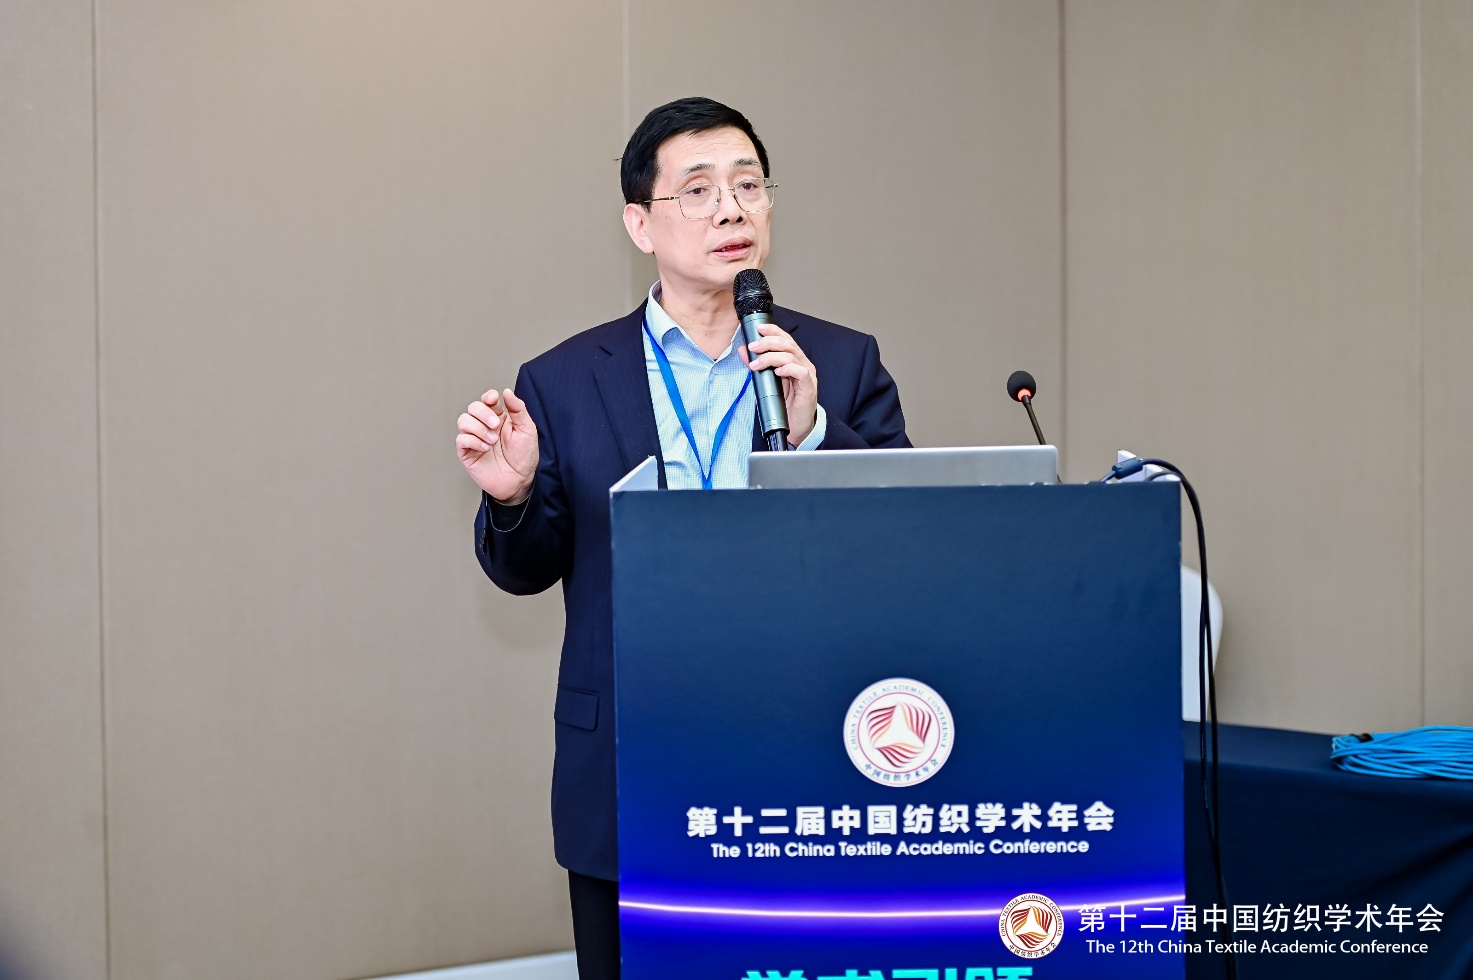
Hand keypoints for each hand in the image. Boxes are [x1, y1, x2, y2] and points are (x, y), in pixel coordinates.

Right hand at [457, 388, 538, 504]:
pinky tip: (485, 448)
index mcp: (499, 418)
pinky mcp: (467, 453)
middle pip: (473, 408)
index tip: (494, 400)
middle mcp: (484, 426)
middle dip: (483, 413)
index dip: (488, 397)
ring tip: (492, 440)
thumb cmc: (524, 456)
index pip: (487, 400)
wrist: (520, 481)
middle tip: (495, 425)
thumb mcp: (527, 429)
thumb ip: (518, 409)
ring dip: (478, 428)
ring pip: (463, 421)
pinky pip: (461, 440)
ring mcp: (474, 439)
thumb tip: (507, 392)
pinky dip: (473, 441)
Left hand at [742, 323, 817, 444]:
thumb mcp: (768, 381)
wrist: (796, 427)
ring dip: (771, 357)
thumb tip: (744, 351)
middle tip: (753, 347)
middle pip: (788, 344)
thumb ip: (757, 364)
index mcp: (795, 360)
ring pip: (792, 356)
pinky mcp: (809, 387)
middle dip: (768, 342)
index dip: (773, 330)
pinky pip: (801, 372)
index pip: (786, 338)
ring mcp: (807, 375)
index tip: (759, 328)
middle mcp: (803, 364)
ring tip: (756, 364)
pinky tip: (777, 372)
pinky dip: (788, 369)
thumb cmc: (785, 404)